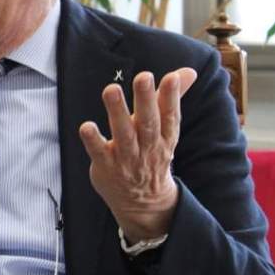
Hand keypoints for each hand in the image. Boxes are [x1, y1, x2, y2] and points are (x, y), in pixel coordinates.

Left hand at [78, 69, 197, 241]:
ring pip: (123, 135)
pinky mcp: (106, 167)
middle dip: (145, 100)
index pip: (170, 116)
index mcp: (164, 137)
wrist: (143, 202)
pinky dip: (93, 140)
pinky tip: (85, 126)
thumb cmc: (151, 155)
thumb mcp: (166, 130)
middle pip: (148, 123)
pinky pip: (98, 153)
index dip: (172, 97)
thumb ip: (171, 98)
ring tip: (111, 90)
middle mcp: (147, 147)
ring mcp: (126, 159)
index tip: (170, 77)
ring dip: (117, 112)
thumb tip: (188, 72)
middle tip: (144, 76)